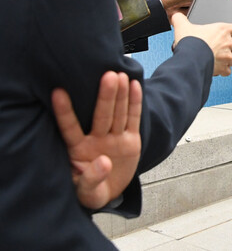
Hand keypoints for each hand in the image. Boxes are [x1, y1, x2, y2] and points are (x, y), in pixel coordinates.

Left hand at [52, 71, 141, 209]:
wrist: (109, 191)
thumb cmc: (92, 191)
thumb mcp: (88, 193)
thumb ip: (91, 179)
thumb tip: (103, 162)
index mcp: (79, 151)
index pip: (70, 128)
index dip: (64, 111)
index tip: (58, 93)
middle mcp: (97, 139)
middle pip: (101, 115)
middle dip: (105, 96)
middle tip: (108, 76)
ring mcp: (114, 137)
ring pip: (117, 113)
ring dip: (119, 95)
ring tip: (120, 75)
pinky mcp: (130, 139)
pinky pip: (133, 118)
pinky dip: (135, 102)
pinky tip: (134, 85)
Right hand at [172, 13, 231, 75]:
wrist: (189, 60)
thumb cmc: (189, 42)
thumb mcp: (182, 26)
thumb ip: (180, 19)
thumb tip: (176, 15)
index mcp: (222, 30)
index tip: (231, 34)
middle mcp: (227, 43)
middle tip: (224, 48)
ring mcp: (227, 56)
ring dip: (229, 60)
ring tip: (220, 59)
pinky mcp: (223, 68)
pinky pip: (228, 71)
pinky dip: (223, 71)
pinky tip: (217, 68)